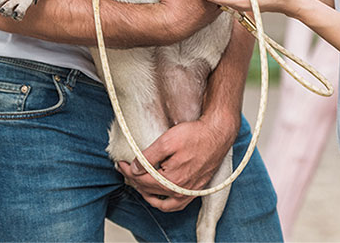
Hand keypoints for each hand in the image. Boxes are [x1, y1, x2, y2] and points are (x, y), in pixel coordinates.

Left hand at [116, 116, 235, 211]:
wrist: (218, 133)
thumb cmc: (196, 135)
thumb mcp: (167, 140)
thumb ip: (149, 157)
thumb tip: (135, 169)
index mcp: (171, 180)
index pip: (142, 180)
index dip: (128, 171)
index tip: (120, 163)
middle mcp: (180, 191)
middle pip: (150, 190)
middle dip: (134, 179)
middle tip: (125, 168)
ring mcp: (189, 192)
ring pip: (161, 201)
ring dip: (146, 193)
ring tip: (138, 182)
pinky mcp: (195, 190)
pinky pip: (175, 205)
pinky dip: (163, 202)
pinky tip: (158, 195)